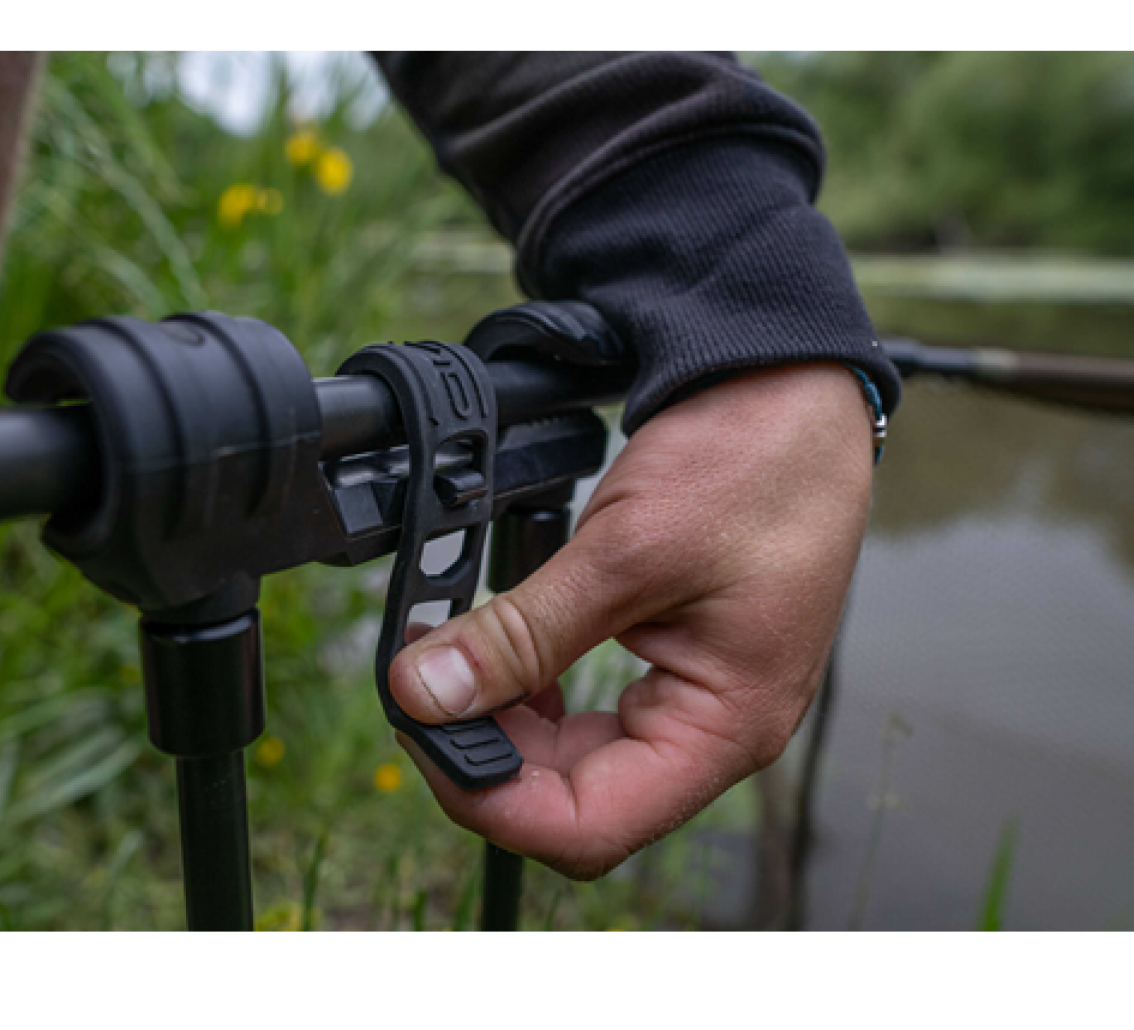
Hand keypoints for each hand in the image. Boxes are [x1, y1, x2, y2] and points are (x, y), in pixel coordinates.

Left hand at [389, 364, 873, 880]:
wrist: (792, 392)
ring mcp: (696, 698)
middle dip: (491, 755)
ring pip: (578, 759)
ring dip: (509, 724)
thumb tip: (429, 692)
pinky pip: (593, 710)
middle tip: (425, 687)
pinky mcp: (675, 662)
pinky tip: (503, 651)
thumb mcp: (624, 552)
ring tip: (455, 662)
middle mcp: (715, 730)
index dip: (493, 799)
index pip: (590, 826)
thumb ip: (522, 634)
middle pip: (579, 800)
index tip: (425, 736)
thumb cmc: (754, 464)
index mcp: (725, 727)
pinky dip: (535, 689)